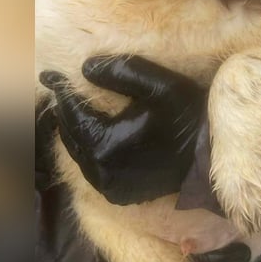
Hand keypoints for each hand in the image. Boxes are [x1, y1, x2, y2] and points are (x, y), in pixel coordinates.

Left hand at [38, 55, 205, 204]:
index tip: (50, 76)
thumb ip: (120, 72)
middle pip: (70, 136)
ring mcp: (109, 187)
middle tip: (61, 91)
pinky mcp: (120, 194)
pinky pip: (92, 169)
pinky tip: (94, 134)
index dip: (61, 92)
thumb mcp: (158, 84)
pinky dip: (89, 151)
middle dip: (65, 112)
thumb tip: (84, 68)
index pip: (71, 114)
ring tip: (74, 110)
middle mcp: (101, 171)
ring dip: (76, 132)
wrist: (210, 154)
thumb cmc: (186, 115)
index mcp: (104, 144)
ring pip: (79, 154)